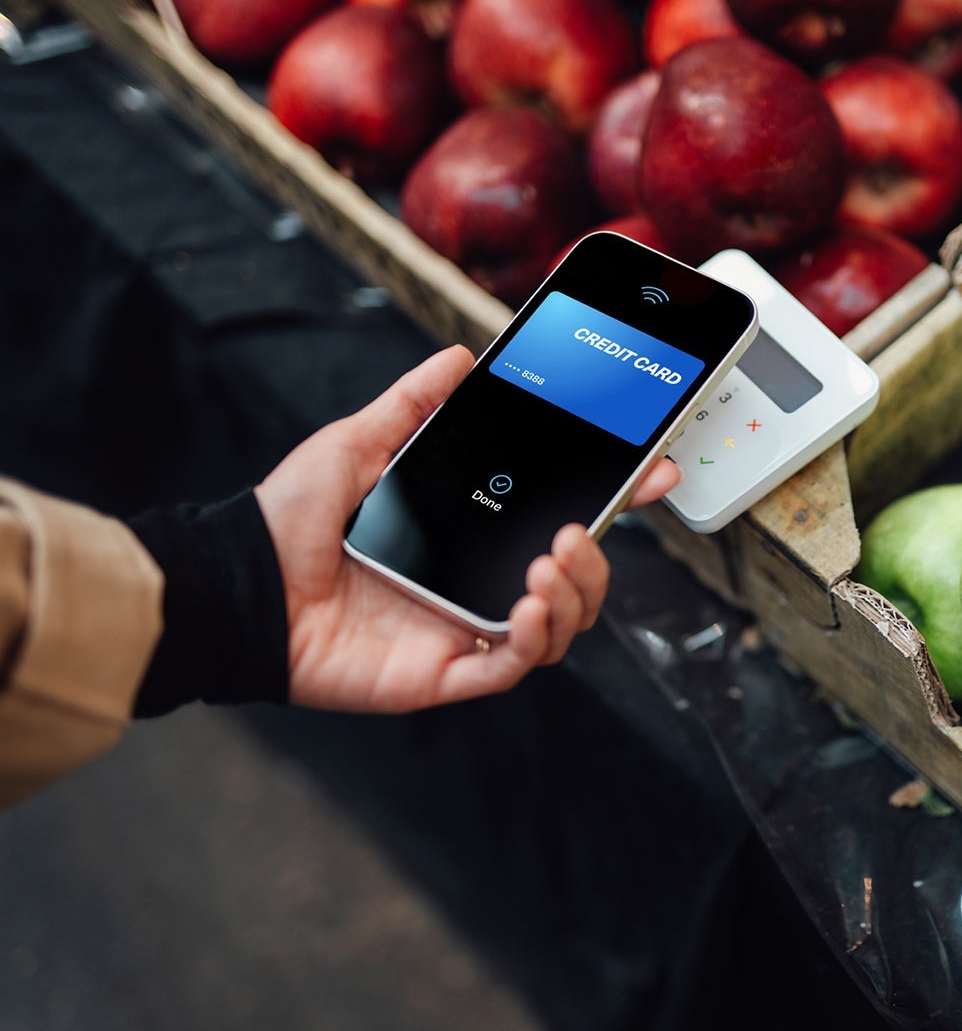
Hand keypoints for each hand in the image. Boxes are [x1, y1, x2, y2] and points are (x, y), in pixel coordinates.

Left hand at [254, 345, 679, 713]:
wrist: (238, 584)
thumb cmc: (288, 521)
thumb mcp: (356, 445)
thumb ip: (412, 405)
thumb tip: (461, 357)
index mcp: (470, 532)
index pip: (558, 518)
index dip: (614, 500)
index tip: (654, 471)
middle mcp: (476, 582)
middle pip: (575, 583)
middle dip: (598, 559)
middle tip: (578, 529)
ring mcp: (464, 628)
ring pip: (559, 629)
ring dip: (575, 596)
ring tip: (548, 564)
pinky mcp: (443, 673)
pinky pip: (511, 668)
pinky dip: (534, 640)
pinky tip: (528, 607)